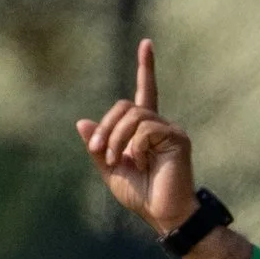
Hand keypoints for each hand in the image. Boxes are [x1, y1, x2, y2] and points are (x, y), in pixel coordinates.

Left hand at [76, 38, 195, 236]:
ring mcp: (170, 131)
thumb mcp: (110, 170)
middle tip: (100, 153)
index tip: (147, 43)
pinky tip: (141, 163)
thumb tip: (82, 123)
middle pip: (125, 106)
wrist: (164, 215)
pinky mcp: (177, 138)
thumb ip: (97, 147)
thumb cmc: (142, 196)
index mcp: (145, 131)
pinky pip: (145, 129)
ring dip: (116, 138)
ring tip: (118, 161)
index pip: (146, 92)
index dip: (146, 67)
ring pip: (132, 116)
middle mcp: (159, 126)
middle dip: (106, 128)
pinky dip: (135, 146)